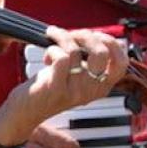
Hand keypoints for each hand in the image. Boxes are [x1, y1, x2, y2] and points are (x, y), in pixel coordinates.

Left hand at [0, 27, 127, 147]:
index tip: (96, 35)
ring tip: (54, 43)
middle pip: (101, 52)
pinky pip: (62, 57)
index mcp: (101, 87)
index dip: (111, 44)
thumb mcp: (75, 76)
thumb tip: (92, 35)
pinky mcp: (56, 87)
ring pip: (77, 50)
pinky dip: (53, 49)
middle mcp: (91, 90)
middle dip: (85, 35)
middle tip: (71, 35)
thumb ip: (87, 61)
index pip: (121, 63)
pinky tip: (47, 55)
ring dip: (63, 39)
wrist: (25, 112)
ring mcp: (74, 90)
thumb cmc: (49, 88)